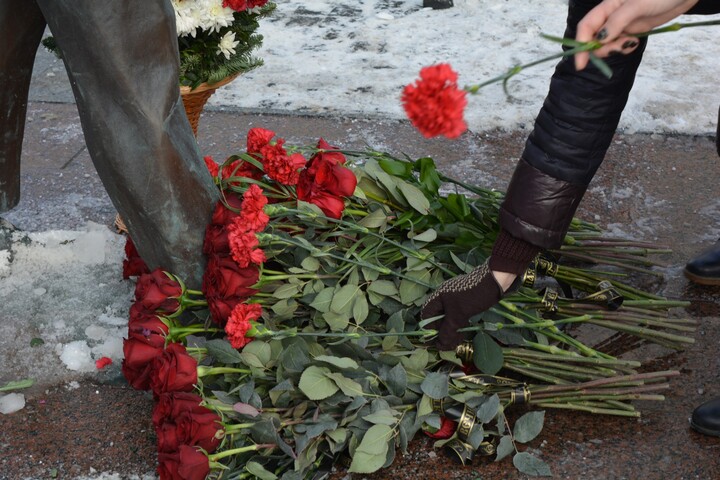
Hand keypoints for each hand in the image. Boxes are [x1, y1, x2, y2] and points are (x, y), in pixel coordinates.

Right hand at [421, 261, 515, 350]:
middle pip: (437, 318)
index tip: (433, 341)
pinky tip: (460, 335)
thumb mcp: (459, 315)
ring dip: (450, 331)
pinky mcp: (464, 304)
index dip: (428, 329)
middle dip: (440, 333)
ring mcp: (455, 301)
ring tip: (453, 343)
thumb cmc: (473, 296)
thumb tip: (439, 344)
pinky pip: (457, 317)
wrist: (495, 281)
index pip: (426, 315)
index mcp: (438, 297)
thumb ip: (448, 330)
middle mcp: (444, 298)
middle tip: (444, 345)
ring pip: (448, 319)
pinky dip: (457, 326)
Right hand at [574, 0, 699, 69]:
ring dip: (616, 48)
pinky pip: (621, 43)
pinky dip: (625, 47)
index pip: (586, 26)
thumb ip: (617, 22)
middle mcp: (611, 16)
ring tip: (632, 42)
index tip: (581, 64)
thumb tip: (599, 40)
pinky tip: (635, 42)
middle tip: (620, 48)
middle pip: (595, 38)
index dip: (581, 44)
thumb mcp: (637, 5)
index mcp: (608, 6)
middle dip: (603, 48)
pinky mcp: (633, 30)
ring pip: (608, 43)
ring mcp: (622, 24)